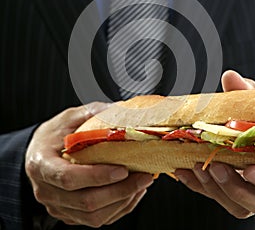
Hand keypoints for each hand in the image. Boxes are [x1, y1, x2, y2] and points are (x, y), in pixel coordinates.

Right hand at [25, 103, 152, 226]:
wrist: (38, 152)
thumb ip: (91, 113)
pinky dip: (118, 209)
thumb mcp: (68, 117)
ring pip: (93, 217)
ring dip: (123, 202)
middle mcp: (46, 191)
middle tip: (143, 177)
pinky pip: (96, 220)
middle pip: (85, 202)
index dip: (97, 176)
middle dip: (120, 191)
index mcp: (42, 165)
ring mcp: (57, 206)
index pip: (68, 178)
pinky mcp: (68, 214)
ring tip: (142, 184)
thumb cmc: (53, 134)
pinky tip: (132, 193)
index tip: (123, 169)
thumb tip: (119, 109)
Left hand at [175, 70, 254, 218]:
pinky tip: (184, 172)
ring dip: (216, 189)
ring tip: (198, 167)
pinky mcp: (233, 193)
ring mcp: (254, 191)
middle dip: (237, 188)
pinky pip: (219, 198)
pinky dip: (199, 187)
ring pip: (240, 206)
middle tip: (216, 167)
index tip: (250, 170)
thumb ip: (249, 93)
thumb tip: (230, 77)